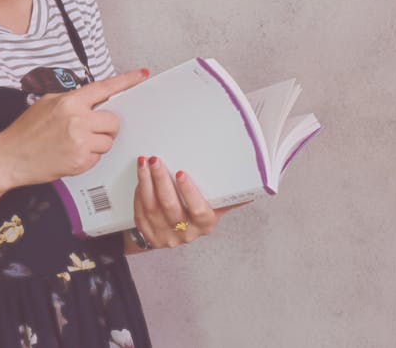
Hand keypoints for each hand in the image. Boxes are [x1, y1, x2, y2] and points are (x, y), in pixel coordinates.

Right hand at [0, 68, 148, 187]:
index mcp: (69, 102)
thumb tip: (90, 100)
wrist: (9, 157)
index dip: (127, 81)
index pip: (105, 88)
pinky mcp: (80, 162)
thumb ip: (70, 100)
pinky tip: (70, 154)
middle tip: (90, 130)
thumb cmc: (25, 132)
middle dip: (106, 126)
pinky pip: (98, 157)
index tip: (142, 75)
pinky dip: (88, 157)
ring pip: (107, 141)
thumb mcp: (46, 104)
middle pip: (113, 121)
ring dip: (97, 143)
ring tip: (74, 143)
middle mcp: (78, 120)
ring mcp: (80, 142)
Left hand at [132, 156, 246, 247]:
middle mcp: (185, 233)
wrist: (173, 234)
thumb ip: (228, 195)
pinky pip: (140, 212)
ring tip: (144, 163)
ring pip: (152, 207)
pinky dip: (139, 193)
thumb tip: (256, 182)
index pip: (199, 210)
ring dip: (146, 182)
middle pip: (170, 206)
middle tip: (156, 160)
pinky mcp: (148, 234)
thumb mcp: (214, 206)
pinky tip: (141, 179)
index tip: (181, 173)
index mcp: (205, 224)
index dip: (189, 192)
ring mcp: (165, 235)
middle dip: (161, 180)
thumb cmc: (195, 212)